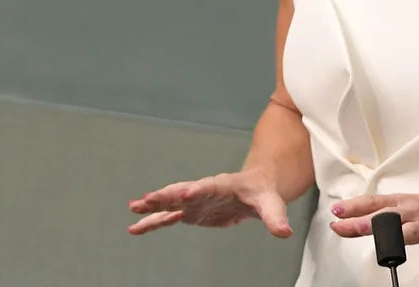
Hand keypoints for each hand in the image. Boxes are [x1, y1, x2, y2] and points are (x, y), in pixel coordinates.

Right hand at [127, 170, 291, 236]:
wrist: (256, 187)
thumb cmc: (263, 193)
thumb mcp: (271, 203)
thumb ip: (276, 217)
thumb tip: (284, 232)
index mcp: (224, 185)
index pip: (209, 187)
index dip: (197, 190)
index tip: (184, 193)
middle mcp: (205, 190)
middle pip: (183, 191)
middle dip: (166, 195)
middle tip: (146, 199)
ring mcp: (195, 200)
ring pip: (171, 203)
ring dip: (153, 206)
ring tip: (133, 208)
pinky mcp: (190, 211)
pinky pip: (168, 217)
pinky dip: (152, 221)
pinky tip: (134, 228)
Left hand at [329, 190, 418, 282]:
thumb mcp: (411, 204)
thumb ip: (389, 213)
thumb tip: (362, 219)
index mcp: (404, 202)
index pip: (374, 203)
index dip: (354, 206)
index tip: (337, 211)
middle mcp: (413, 212)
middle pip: (385, 217)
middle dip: (364, 222)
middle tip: (345, 226)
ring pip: (406, 231)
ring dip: (393, 237)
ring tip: (380, 244)